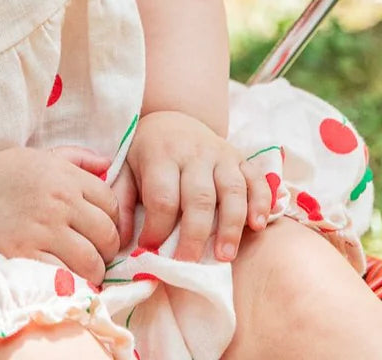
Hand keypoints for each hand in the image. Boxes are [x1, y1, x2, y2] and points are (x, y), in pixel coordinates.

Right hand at [0, 146, 120, 285]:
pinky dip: (69, 284)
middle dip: (106, 250)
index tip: (100, 231)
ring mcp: (42, 230)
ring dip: (92, 272)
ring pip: (91, 262)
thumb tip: (108, 165)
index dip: (111, 220)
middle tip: (94, 255)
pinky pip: (64, 278)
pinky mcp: (23, 256)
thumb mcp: (39, 156)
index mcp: (64, 177)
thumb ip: (76, 159)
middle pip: (107, 234)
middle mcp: (58, 202)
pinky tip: (61, 281)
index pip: (110, 203)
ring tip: (81, 272)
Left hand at [126, 110, 256, 262]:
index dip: (157, 229)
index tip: (149, 251)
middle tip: (188, 264)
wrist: (172, 118)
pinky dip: (260, 202)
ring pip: (232, 190)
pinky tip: (257, 226)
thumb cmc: (147, 154)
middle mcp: (194, 152)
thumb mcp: (126, 170)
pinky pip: (256, 180)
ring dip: (231, 226)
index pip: (162, 197)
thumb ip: (121, 203)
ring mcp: (221, 154)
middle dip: (194, 235)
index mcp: (162, 155)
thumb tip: (122, 241)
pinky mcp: (240, 158)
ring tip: (224, 256)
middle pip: (199, 198)